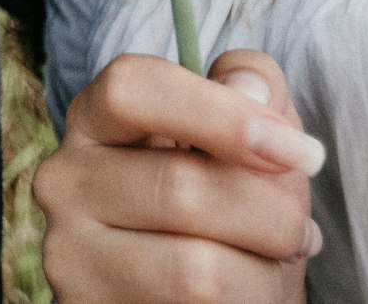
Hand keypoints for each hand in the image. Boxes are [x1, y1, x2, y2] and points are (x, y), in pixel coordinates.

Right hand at [34, 48, 323, 303]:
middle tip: (301, 229)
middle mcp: (66, 181)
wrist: (194, 290)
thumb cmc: (223, 197)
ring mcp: (72, 256)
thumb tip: (250, 90)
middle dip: (270, 213)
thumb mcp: (239, 129)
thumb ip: (249, 84)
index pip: (131, 89)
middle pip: (181, 188)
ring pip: (196, 270)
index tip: (299, 151)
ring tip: (278, 265)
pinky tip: (251, 294)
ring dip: (265, 273)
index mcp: (94, 117)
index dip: (220, 113)